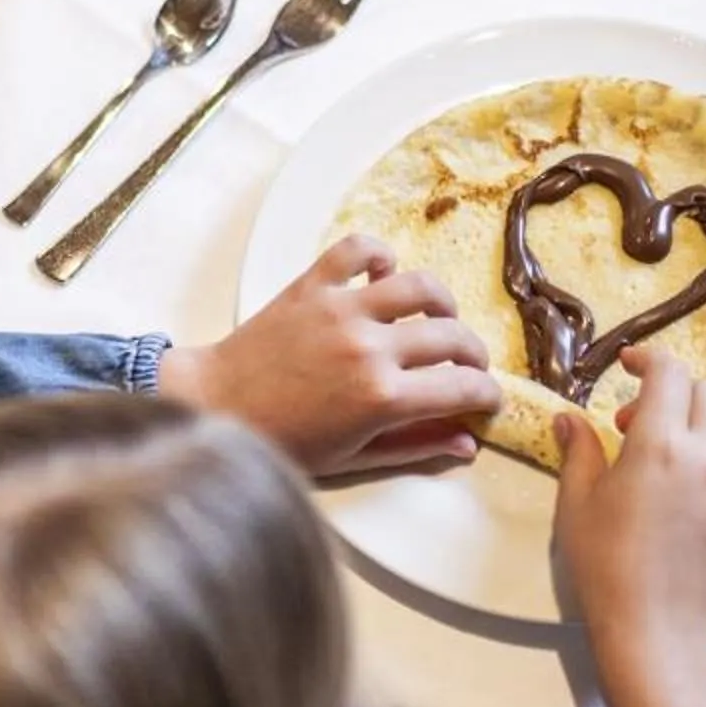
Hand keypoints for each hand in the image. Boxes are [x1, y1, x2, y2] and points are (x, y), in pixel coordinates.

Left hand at [158, 234, 502, 478]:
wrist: (216, 405)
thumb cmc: (283, 441)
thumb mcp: (354, 456)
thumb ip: (416, 446)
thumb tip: (469, 443)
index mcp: (384, 398)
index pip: (462, 387)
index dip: (486, 394)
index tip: (488, 397)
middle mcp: (370, 348)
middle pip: (452, 337)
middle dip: (474, 353)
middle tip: (468, 364)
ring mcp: (341, 310)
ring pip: (418, 287)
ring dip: (440, 303)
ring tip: (437, 319)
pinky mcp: (312, 286)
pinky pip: (356, 250)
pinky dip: (378, 254)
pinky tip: (384, 274)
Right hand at [552, 346, 705, 706]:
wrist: (650, 628)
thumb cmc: (603, 565)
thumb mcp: (577, 503)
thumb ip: (579, 452)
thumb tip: (569, 417)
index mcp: (658, 444)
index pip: (667, 375)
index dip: (647, 360)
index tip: (627, 368)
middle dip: (675, 396)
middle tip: (639, 427)